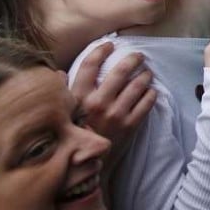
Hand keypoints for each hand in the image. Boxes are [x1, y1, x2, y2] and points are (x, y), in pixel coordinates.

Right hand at [71, 42, 155, 165]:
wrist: (87, 165)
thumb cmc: (74, 135)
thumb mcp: (64, 113)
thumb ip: (63, 93)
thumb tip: (58, 73)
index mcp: (78, 98)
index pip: (89, 65)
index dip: (100, 51)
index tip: (109, 44)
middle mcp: (97, 103)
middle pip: (120, 72)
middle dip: (132, 59)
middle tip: (139, 56)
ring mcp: (116, 114)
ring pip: (137, 86)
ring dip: (145, 76)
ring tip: (147, 73)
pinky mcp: (130, 126)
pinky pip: (146, 104)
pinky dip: (151, 94)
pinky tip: (151, 91)